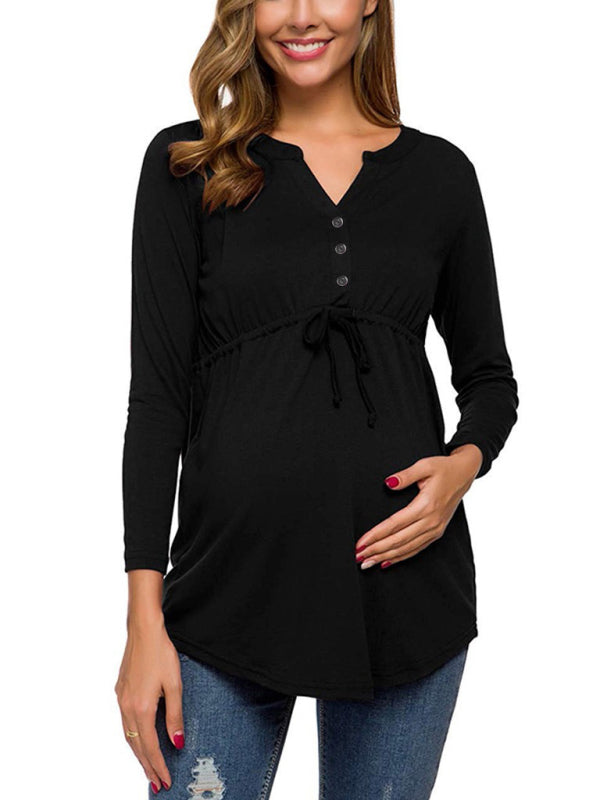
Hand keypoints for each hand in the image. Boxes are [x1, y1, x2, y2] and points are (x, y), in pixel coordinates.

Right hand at [114, 618, 184, 792]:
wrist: (143, 630)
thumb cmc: (161, 653)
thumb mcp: (174, 685)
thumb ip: (175, 716)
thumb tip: (177, 742)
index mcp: (141, 708)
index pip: (150, 747)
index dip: (158, 765)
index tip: (165, 781)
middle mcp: (126, 707)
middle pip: (136, 746)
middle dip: (147, 766)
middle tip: (157, 783)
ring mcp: (121, 699)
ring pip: (128, 735)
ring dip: (138, 753)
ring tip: (149, 767)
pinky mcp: (120, 691)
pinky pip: (125, 722)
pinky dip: (133, 737)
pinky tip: (139, 739)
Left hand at [355, 444, 482, 569]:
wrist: (464, 474)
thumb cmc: (443, 469)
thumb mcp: (424, 465)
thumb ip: (405, 475)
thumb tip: (389, 483)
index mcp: (425, 505)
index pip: (394, 524)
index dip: (376, 535)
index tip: (361, 543)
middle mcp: (431, 521)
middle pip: (398, 540)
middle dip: (376, 550)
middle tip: (358, 557)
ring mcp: (435, 529)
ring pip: (407, 548)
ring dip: (386, 557)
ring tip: (368, 563)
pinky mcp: (437, 532)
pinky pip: (417, 549)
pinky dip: (401, 557)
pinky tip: (388, 561)